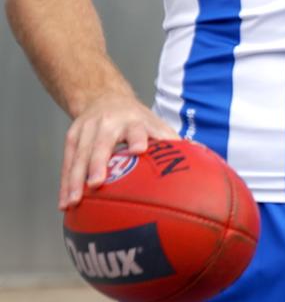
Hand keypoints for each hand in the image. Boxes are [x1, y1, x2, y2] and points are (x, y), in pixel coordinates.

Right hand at [60, 93, 177, 209]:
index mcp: (135, 121)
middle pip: (102, 143)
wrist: (104, 97)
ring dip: (75, 180)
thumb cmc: (137, 121)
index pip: (138, 129)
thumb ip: (172, 142)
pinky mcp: (72, 137)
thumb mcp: (154, 124)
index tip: (139, 151)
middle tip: (96, 183)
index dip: (138, 138)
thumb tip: (202, 158)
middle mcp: (109, 123)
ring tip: (74, 203)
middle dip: (98, 163)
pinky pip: (67, 163)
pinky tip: (65, 204)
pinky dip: (65, 183)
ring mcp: (88, 129)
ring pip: (79, 156)